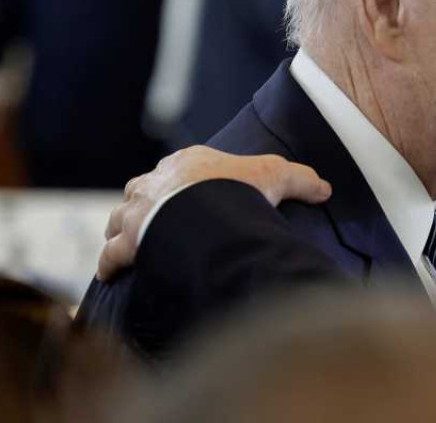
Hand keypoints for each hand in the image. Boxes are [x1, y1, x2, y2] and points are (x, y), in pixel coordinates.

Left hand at [96, 146, 330, 280]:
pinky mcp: (127, 239)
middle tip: (154, 224)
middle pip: (142, 190)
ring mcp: (137, 210)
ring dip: (120, 232)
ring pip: (118, 219)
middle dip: (144, 205)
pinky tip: (112, 273)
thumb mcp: (278, 177)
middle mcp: (156, 181)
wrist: (205, 213)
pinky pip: (111, 253)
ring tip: (128, 247)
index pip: (179, 168)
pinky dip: (110, 263)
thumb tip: (325, 188)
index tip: (188, 197)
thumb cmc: (238, 191)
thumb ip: (302, 180)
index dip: (182, 182)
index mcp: (188, 162)